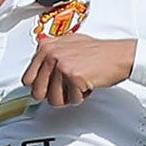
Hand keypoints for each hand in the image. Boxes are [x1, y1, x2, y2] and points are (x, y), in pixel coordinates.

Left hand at [22, 32, 136, 107]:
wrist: (118, 55)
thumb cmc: (97, 51)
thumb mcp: (68, 44)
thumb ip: (50, 55)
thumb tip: (34, 73)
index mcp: (46, 46)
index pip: (27, 79)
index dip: (40, 87)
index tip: (48, 88)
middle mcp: (51, 54)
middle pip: (38, 93)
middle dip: (53, 96)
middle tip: (65, 90)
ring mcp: (61, 65)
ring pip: (54, 100)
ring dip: (68, 97)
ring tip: (78, 85)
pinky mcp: (73, 77)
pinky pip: (71, 100)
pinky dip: (81, 97)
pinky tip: (87, 84)